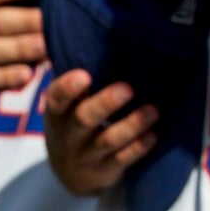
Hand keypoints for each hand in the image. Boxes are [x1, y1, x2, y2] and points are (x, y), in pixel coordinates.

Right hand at [42, 69, 159, 196]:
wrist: (70, 173)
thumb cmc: (72, 124)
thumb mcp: (66, 107)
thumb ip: (78, 84)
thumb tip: (98, 37)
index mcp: (57, 113)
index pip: (57, 98)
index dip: (68, 88)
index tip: (84, 75)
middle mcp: (68, 135)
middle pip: (84, 119)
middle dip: (105, 104)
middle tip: (127, 88)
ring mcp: (86, 156)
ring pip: (109, 141)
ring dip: (132, 125)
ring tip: (152, 110)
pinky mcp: (104, 171)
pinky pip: (123, 160)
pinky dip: (139, 148)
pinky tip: (153, 135)